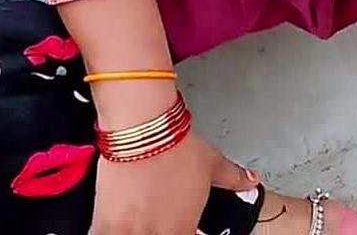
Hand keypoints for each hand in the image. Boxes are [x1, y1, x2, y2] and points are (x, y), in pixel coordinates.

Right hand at [92, 128, 257, 234]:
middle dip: (156, 232)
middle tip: (153, 222)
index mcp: (184, 229)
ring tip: (135, 222)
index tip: (175, 227)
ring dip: (135, 231)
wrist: (145, 131)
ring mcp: (130, 231)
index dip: (182, 234)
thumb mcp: (211, 164)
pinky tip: (114, 224)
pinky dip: (108, 231)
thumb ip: (233, 178)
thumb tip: (251, 180)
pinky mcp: (104, 223)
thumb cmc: (176, 148)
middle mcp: (157, 234)